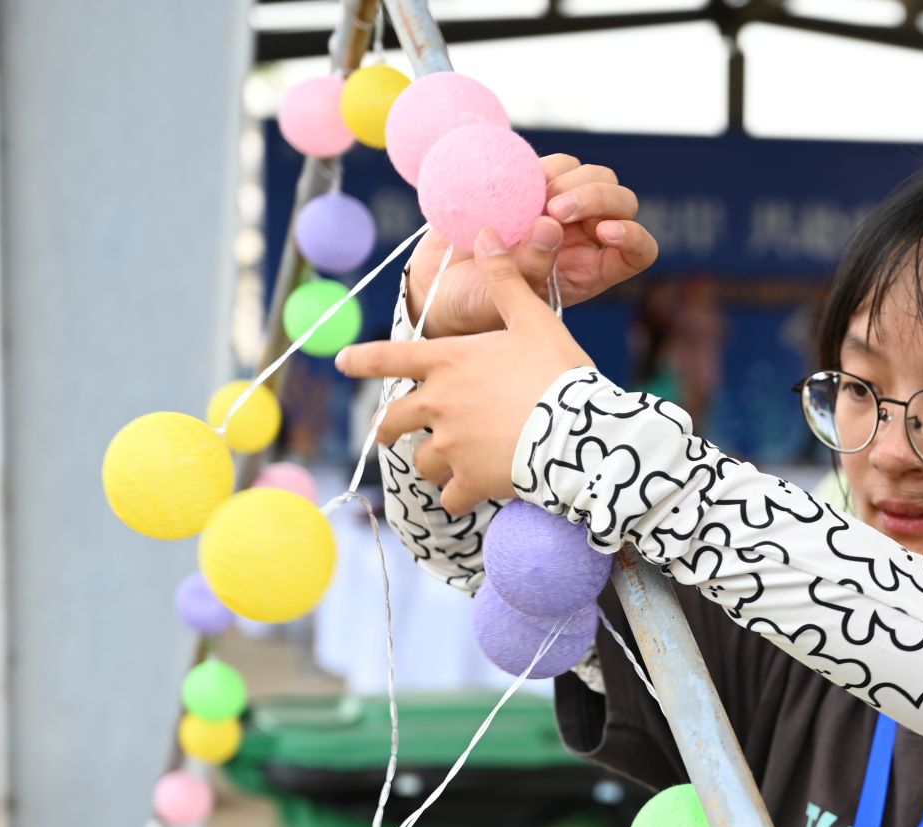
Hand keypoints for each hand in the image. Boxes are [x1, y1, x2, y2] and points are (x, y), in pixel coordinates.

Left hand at [337, 222, 593, 515]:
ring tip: (447, 468)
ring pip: (422, 462)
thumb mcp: (533, 319)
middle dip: (390, 429)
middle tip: (391, 436)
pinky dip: (458, 499)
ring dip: (432, 464)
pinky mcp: (469, 481)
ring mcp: (450, 445)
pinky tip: (470, 498)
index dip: (362, 359)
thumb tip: (487, 231)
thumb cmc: (557, 371)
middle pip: (392, 421)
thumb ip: (504, 280)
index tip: (343, 363)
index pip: (388, 357)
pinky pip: (451, 499)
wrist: (579, 429)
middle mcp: (437, 403)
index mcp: (446, 362)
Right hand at [406, 154, 656, 336]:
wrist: (440, 286)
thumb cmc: (479, 305)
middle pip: (621, 201)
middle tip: (555, 209)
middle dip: (596, 197)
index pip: (639, 250)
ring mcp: (560, 209)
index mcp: (592, 271)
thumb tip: (551, 225)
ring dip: (569, 181)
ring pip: (593, 175)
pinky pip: (556, 163)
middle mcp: (584, 237)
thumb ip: (530, 267)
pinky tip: (515, 187)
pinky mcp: (533, 187)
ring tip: (532, 202)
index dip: (632, 236)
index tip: (604, 233)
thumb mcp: (506, 298)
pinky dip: (541, 168)